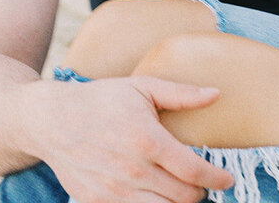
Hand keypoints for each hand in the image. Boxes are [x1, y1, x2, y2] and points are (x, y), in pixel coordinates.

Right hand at [34, 75, 233, 202]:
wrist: (51, 120)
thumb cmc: (102, 99)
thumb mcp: (143, 87)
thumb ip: (182, 94)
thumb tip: (216, 94)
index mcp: (148, 140)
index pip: (194, 172)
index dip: (217, 180)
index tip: (227, 180)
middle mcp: (132, 170)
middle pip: (182, 197)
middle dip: (199, 192)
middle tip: (203, 183)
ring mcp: (113, 190)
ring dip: (177, 202)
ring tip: (182, 190)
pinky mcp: (96, 202)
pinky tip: (156, 193)